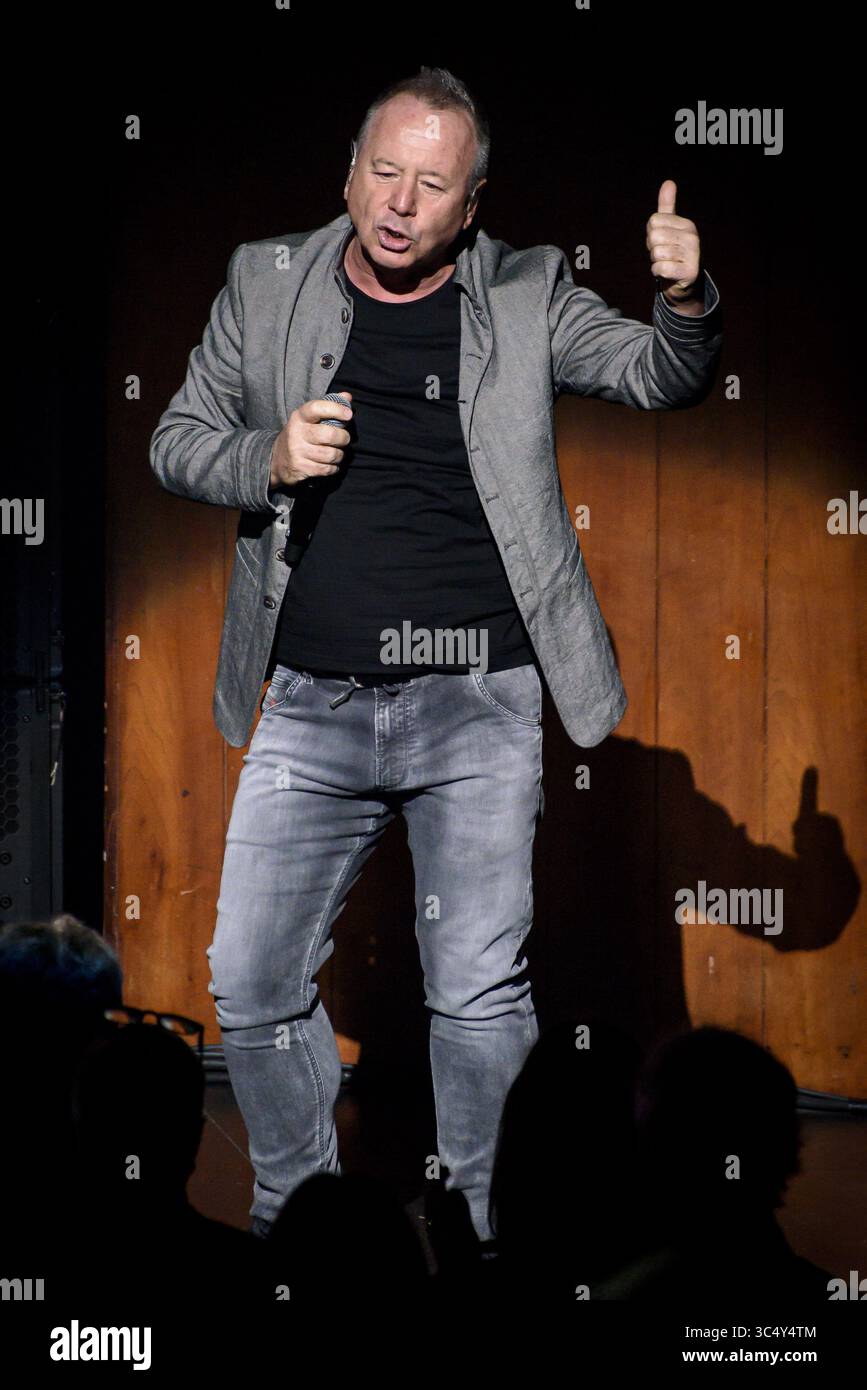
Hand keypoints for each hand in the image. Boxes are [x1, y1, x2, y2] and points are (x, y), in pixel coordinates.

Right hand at [269, 392, 353, 488]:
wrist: (278, 460)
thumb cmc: (300, 435)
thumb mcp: (309, 418)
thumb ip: (328, 406)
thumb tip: (348, 396)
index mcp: (299, 417)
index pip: (316, 408)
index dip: (335, 409)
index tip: (348, 414)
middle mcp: (297, 433)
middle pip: (329, 435)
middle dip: (343, 438)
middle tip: (345, 439)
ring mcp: (297, 451)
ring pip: (330, 454)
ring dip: (340, 455)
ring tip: (338, 453)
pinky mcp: (300, 468)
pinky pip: (326, 469)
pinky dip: (333, 468)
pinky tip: (331, 464)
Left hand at [646, 180, 701, 305]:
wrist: (684, 284)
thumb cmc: (672, 253)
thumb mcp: (669, 228)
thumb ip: (667, 206)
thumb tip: (669, 182)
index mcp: (686, 224)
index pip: (653, 221)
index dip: (651, 234)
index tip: (661, 242)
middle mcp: (692, 237)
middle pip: (654, 236)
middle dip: (652, 248)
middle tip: (662, 255)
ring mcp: (693, 254)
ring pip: (656, 253)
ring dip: (656, 262)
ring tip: (667, 263)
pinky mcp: (689, 272)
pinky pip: (661, 268)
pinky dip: (658, 272)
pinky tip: (667, 273)